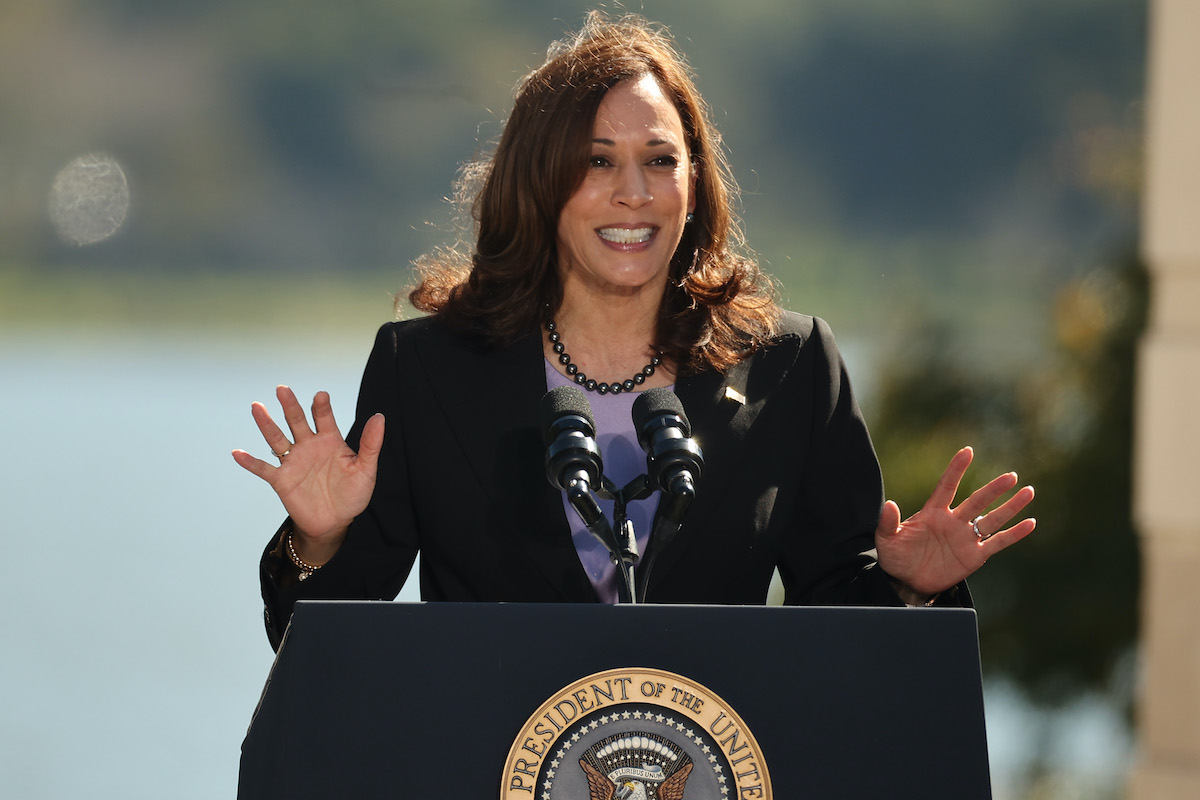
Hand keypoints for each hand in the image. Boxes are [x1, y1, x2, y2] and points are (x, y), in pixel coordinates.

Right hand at [232, 386, 383, 562]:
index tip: (320, 396)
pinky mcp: (282, 480)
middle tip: (283, 389)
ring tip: (257, 407)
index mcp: (330, 441)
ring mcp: (294, 462)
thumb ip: (371, 444)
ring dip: (266, 424)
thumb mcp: (366, 469)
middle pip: (297, 421)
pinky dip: (250, 462)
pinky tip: (238, 453)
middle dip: (290, 406)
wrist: (336, 522)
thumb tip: (380, 417)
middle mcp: (309, 446)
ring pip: (277, 438)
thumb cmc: (353, 494)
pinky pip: (263, 469)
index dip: (322, 407)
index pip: (324, 418)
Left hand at [875, 446, 1034, 597]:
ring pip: (992, 518)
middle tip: (1011, 476)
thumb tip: (889, 504)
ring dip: (1010, 507)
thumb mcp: (886, 540)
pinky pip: (997, 542)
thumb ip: (888, 522)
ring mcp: (965, 537)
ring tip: (1028, 491)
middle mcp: (953, 521)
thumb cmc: (895, 557)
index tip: (968, 451)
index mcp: (932, 512)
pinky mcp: (974, 556)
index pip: (947, 486)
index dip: (957, 469)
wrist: (906, 581)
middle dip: (994, 489)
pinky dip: (1014, 534)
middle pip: (977, 501)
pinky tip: (1030, 523)